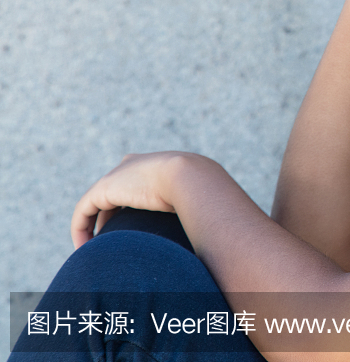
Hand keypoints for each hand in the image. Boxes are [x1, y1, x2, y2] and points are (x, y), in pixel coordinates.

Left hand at [70, 151, 200, 248]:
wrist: (191, 178)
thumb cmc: (200, 193)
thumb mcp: (194, 201)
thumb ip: (189, 211)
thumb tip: (197, 230)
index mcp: (154, 166)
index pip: (133, 188)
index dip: (128, 212)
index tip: (132, 234)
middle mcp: (132, 166)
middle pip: (113, 196)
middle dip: (109, 220)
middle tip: (110, 244)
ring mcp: (117, 175)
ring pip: (95, 204)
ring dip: (92, 228)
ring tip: (94, 251)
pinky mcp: (104, 188)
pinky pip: (84, 211)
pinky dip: (81, 229)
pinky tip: (84, 247)